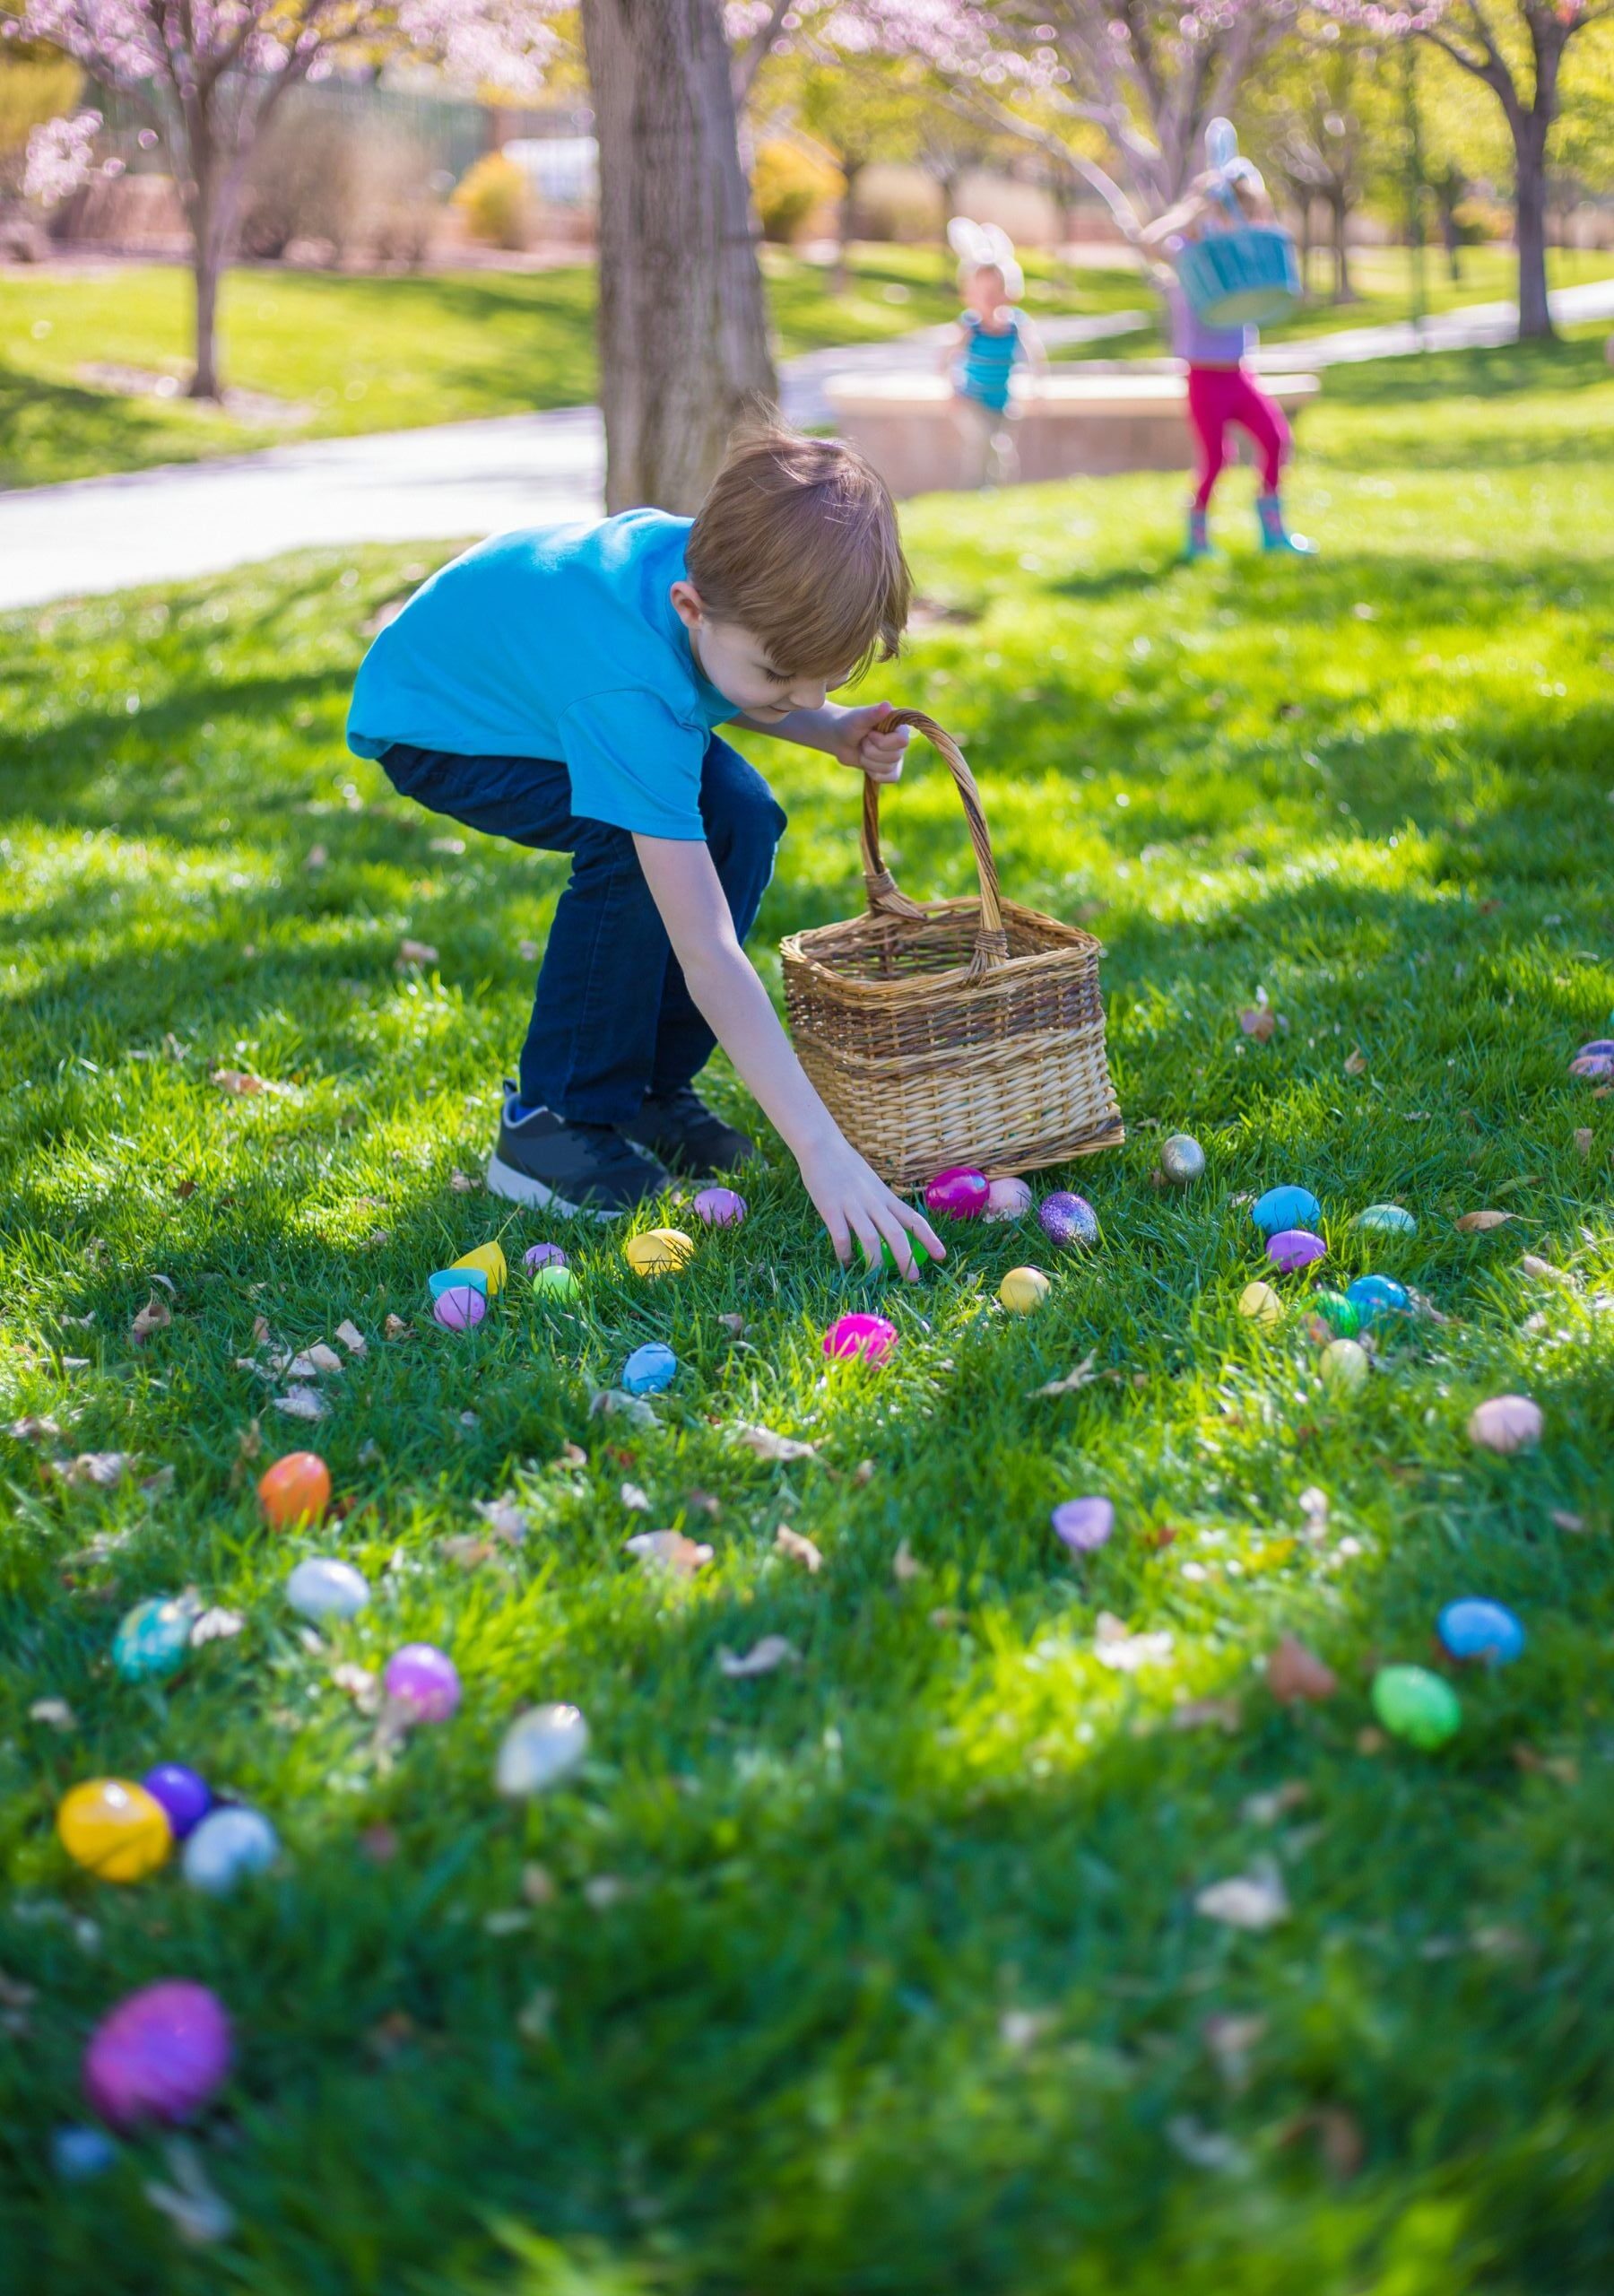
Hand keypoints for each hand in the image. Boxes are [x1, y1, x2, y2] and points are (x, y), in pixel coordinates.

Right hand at [798, 1133, 945, 1281]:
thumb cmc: (846, 1166)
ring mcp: (852, 1205)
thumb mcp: (872, 1183)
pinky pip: (840, 1235)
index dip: (929, 1238)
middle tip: (913, 1278)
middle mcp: (873, 1202)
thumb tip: (891, 1225)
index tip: (941, 1255)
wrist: (822, 1146)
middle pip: (896, 1233)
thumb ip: (880, 1203)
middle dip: (906, 1258)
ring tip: (876, 1279)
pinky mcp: (830, 1208)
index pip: (914, 1219)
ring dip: (875, 1262)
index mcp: (885, 1196)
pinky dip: (844, 1252)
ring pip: (870, 1238)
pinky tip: (845, 1262)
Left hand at [827, 702, 908, 784]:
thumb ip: (873, 713)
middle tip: (863, 741)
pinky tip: (866, 762)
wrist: (840, 739)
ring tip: (863, 749)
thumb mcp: (859, 718)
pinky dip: (873, 772)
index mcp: (899, 726)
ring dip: (868, 761)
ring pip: (888, 768)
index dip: (882, 742)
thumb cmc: (849, 724)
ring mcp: (897, 757)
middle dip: (871, 751)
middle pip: (894, 757)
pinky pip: (888, 778)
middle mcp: (901, 742)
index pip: (902, 741)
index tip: (869, 734)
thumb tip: (887, 705)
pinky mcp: (891, 770)